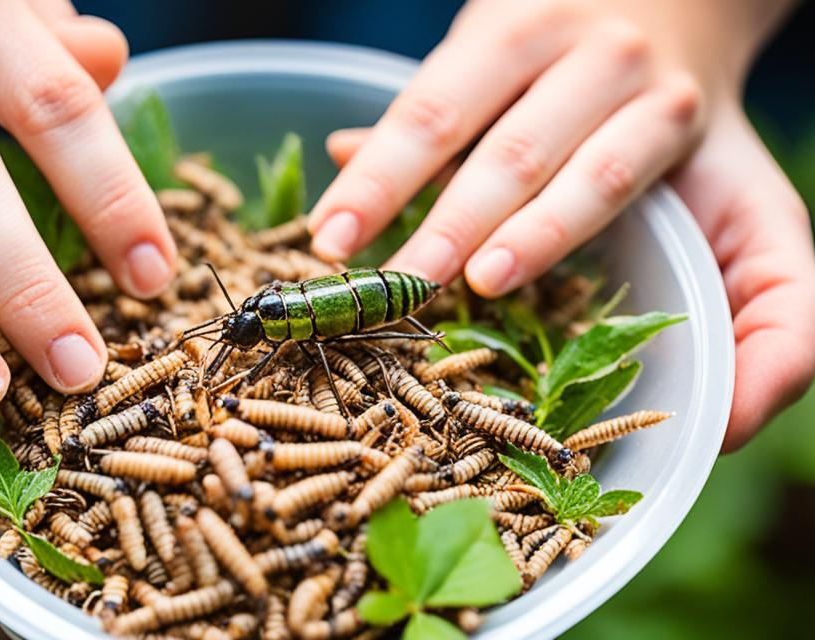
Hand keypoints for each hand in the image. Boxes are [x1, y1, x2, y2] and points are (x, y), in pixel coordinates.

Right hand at [310, 0, 814, 447]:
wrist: (667, 15)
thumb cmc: (699, 155)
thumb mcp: (765, 226)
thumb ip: (781, 323)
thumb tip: (731, 427)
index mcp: (669, 115)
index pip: (603, 173)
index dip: (544, 227)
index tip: (487, 280)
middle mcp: (602, 65)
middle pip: (518, 150)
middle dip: (451, 221)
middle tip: (399, 285)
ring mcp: (532, 37)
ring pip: (446, 110)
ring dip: (384, 178)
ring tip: (332, 243)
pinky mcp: (480, 31)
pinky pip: (419, 91)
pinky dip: (374, 139)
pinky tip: (334, 170)